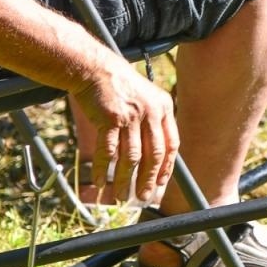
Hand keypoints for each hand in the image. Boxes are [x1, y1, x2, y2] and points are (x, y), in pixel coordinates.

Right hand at [70, 60, 177, 203]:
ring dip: (125, 180)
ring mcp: (131, 115)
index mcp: (163, 107)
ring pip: (131, 158)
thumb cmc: (120, 88)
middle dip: (148, 180)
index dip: (166, 167)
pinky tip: (100, 181)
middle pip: (153, 155)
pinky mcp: (111, 118)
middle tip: (142, 197)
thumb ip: (153, 123)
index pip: (171, 144)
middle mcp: (151, 112)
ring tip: (120, 196)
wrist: (96, 69)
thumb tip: (157, 158)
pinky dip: (103, 169)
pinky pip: (109, 151)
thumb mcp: (146, 98)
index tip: (160, 184)